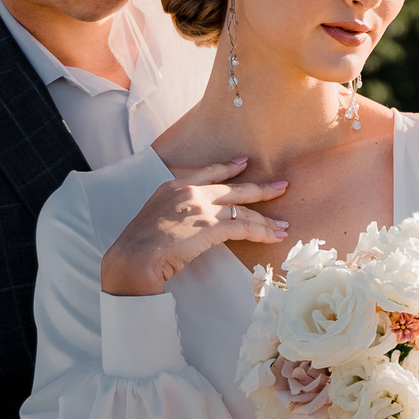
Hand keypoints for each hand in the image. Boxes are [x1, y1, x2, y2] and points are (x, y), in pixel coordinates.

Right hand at [101, 156, 288, 296]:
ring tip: (283, 226)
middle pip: (234, 189)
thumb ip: (173, 211)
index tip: (244, 163)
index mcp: (174, 186)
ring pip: (243, 212)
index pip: (208, 172)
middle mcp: (191, 191)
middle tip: (281, 187)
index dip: (228, 168)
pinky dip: (262, 232)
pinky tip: (275, 236)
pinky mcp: (211, 226)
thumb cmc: (139, 244)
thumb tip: (187, 222)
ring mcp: (202, 207)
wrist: (135, 255)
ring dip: (266, 220)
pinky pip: (244, 228)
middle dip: (261, 189)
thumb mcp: (154, 215)